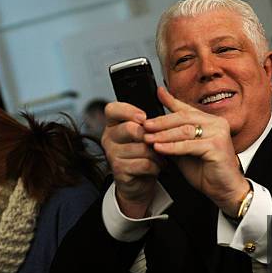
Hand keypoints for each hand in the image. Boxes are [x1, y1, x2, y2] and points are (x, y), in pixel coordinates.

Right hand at [101, 101, 163, 217]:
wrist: (139, 181)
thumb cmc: (143, 154)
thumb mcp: (146, 132)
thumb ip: (151, 115)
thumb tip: (161, 91)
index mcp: (114, 124)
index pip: (112, 109)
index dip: (128, 111)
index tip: (144, 117)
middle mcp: (109, 137)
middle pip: (129, 129)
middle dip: (150, 135)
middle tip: (161, 141)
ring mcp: (112, 154)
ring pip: (140, 148)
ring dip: (157, 153)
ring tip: (162, 156)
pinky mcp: (119, 170)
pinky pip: (143, 164)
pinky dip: (155, 166)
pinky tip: (158, 166)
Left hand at [143, 87, 249, 216]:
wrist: (224, 190)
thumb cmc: (207, 171)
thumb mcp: (185, 151)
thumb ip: (174, 138)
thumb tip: (154, 129)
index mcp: (210, 121)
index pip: (186, 109)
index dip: (170, 101)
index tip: (158, 93)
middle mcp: (216, 123)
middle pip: (183, 117)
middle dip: (161, 122)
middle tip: (145, 126)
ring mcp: (218, 133)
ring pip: (185, 130)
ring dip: (164, 135)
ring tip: (148, 138)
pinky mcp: (217, 146)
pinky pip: (189, 145)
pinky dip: (172, 147)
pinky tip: (159, 148)